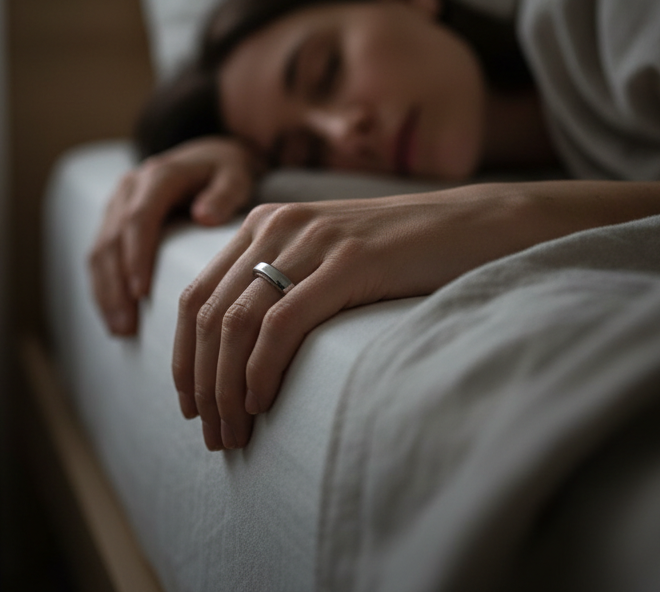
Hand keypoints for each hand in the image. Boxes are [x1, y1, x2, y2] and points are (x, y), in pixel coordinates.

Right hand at [88, 136, 261, 335]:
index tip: (141, 293)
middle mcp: (130, 188)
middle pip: (112, 240)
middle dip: (116, 286)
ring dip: (105, 293)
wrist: (210, 157)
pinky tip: (113, 318)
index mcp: (158, 176)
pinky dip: (103, 288)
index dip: (137, 256)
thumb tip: (204, 216)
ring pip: (99, 251)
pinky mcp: (113, 220)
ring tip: (120, 331)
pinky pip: (100, 256)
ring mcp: (117, 204)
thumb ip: (225, 192)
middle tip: (127, 326)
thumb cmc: (227, 171)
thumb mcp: (235, 175)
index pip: (139, 218)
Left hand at [172, 185, 534, 450]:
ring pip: (236, 323)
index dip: (183, 358)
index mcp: (264, 224)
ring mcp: (313, 240)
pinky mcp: (349, 261)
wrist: (476, 226)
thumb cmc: (403, 257)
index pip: (195, 296)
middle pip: (208, 314)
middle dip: (201, 384)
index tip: (190, 408)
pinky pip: (282, 323)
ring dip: (226, 389)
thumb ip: (282, 285)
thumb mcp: (327, 261)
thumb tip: (237, 357)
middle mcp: (278, 225)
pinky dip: (261, 369)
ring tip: (234, 433)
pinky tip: (262, 402)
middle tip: (211, 436)